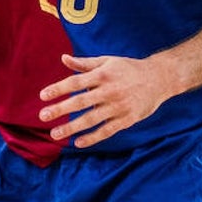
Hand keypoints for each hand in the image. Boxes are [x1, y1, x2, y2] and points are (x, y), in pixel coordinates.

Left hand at [38, 54, 169, 148]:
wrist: (159, 78)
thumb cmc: (129, 68)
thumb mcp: (107, 61)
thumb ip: (84, 64)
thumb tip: (63, 58)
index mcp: (103, 74)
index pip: (76, 82)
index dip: (59, 89)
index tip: (43, 96)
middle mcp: (109, 90)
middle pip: (80, 102)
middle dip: (60, 109)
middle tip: (42, 116)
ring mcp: (118, 106)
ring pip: (91, 119)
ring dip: (72, 127)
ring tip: (55, 134)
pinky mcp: (127, 119)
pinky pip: (107, 130)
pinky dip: (93, 137)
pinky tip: (78, 142)